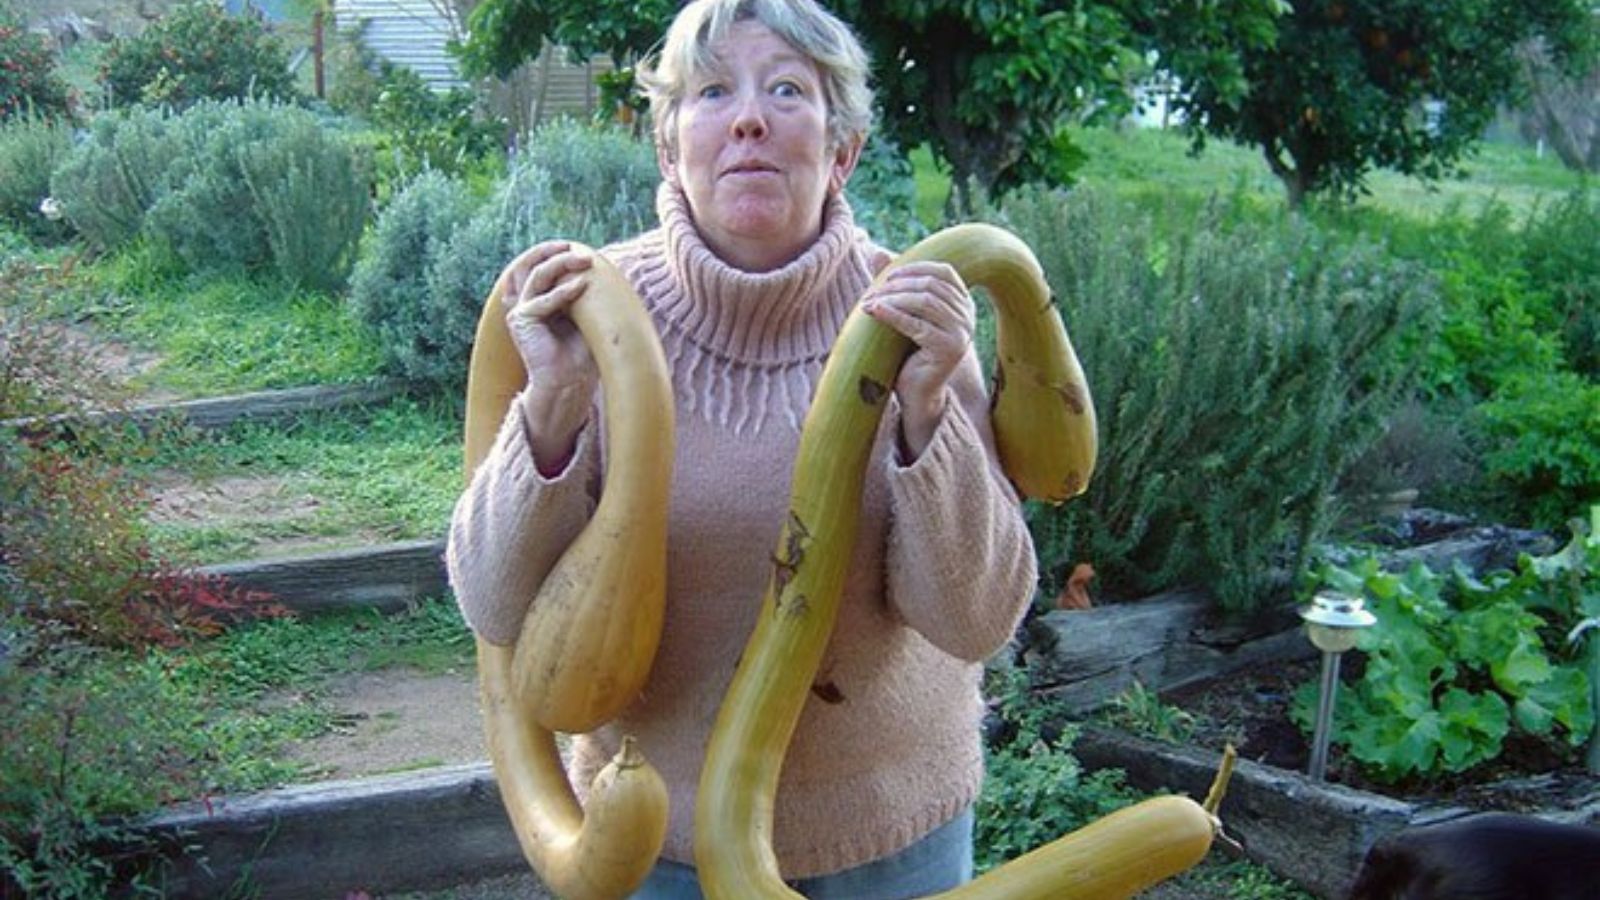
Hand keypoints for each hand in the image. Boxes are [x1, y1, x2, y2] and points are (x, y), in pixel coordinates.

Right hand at [501, 241, 599, 471]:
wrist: (570, 381)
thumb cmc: (582, 352)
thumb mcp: (588, 316)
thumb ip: (587, 293)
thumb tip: (603, 267)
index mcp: (541, 298)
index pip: (543, 265)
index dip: (558, 253)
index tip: (584, 248)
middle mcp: (527, 300)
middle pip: (535, 264)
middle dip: (557, 253)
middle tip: (581, 250)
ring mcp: (521, 309)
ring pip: (538, 275)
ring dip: (561, 264)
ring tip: (584, 260)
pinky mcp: (521, 320)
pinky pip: (542, 300)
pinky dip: (563, 293)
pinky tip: (581, 286)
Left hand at [861, 250, 974, 458]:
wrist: (915, 392)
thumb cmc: (907, 351)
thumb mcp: (902, 312)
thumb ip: (894, 285)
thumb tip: (876, 252)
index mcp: (963, 303)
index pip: (944, 272)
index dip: (916, 267)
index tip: (887, 274)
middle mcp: (968, 316)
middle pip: (931, 286)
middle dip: (898, 285)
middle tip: (872, 291)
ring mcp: (962, 333)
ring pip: (925, 302)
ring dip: (893, 298)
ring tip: (869, 302)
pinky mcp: (949, 349)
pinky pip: (917, 325)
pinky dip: (892, 315)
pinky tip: (873, 312)